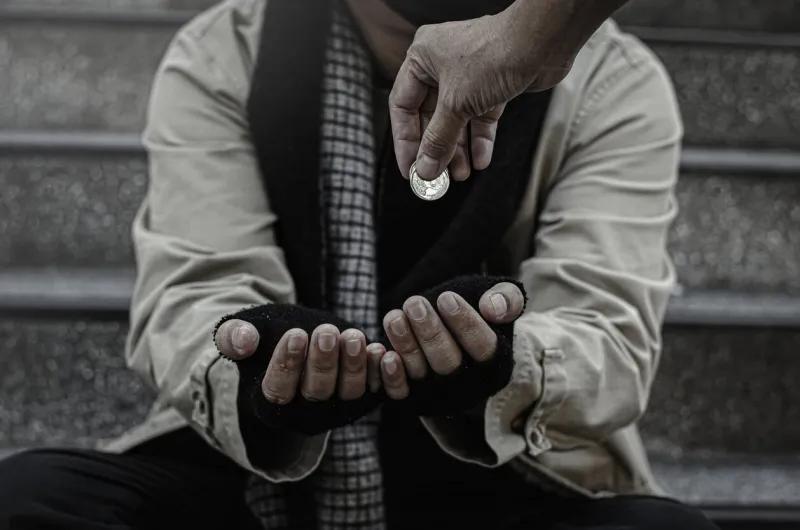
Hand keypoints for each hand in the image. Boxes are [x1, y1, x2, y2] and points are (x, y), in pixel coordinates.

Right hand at [215, 321, 385, 403]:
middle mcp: (306, 413)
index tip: (296, 334)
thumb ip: (233, 337)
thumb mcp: (243, 333)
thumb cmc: (265, 338)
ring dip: (354, 365)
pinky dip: (380, 374)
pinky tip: (380, 350)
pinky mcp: (364, 398)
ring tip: (353, 336)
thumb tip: (242, 340)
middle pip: (317, 392)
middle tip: (327, 332)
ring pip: (349, 392)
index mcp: (270, 404)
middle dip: (323, 362)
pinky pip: (375, 390)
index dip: (287, 364)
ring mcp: (337, 408)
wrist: (298, 339)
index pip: (278, 390)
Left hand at [380, 282, 524, 396]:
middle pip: (448, 363)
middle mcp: (468, 385)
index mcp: (496, 365)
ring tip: (394, 316)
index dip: (465, 324)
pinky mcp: (413, 396)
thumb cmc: (479, 311)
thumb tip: (493, 308)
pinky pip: (400, 392)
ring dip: (406, 344)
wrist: (453, 325)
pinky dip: (390, 376)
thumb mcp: (501, 299)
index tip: (446, 298)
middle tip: (414, 304)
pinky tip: (382, 351)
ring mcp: (439, 393)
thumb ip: (508, 299)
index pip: (483, 348)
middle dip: (429, 332)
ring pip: (420, 371)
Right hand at [390, 6, 573, 181]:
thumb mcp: (457, 103)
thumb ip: (439, 139)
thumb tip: (425, 167)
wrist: (542, 40)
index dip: (405, 141)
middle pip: (431, 116)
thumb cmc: (496, 53)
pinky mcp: (493, 85)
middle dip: (436, 148)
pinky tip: (480, 160)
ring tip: (460, 174)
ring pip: (457, 120)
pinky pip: (481, 117)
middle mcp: (442, 65)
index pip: (403, 106)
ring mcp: (468, 75)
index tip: (410, 168)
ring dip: (458, 149)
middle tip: (436, 176)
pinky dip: (480, 138)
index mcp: (422, 58)